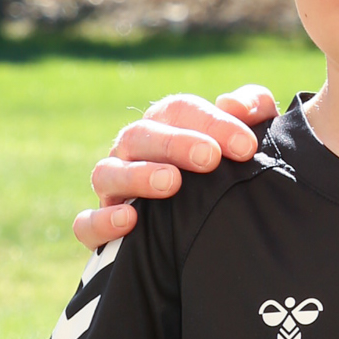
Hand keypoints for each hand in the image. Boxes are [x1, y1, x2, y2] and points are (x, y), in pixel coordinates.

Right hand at [73, 86, 278, 251]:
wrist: (212, 235)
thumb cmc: (229, 176)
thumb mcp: (247, 140)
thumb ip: (252, 108)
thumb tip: (231, 103)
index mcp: (165, 125)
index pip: (180, 110)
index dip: (212, 123)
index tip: (246, 146)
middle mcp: (133, 152)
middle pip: (141, 135)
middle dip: (175, 144)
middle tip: (209, 159)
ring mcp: (113, 189)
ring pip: (107, 173)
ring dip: (137, 175)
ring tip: (171, 183)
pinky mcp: (100, 230)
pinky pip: (86, 224)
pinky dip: (102, 221)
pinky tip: (129, 220)